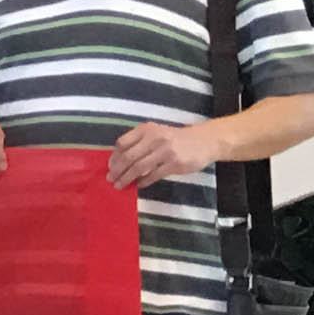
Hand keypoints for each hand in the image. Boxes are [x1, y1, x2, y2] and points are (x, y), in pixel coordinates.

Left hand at [109, 117, 224, 188]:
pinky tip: (138, 185)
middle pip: (128, 157)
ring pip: (139, 167)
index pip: (122, 143)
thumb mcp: (155, 133)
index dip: (113, 157)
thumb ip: (138, 143)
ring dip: (126, 178)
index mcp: (146, 129)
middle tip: (110, 179)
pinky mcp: (175, 164)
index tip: (110, 167)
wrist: (203, 141)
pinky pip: (154, 175)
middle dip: (117, 170)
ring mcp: (165, 151)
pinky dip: (143, 181)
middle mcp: (154, 138)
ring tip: (120, 185)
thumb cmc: (174, 139)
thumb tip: (117, 161)